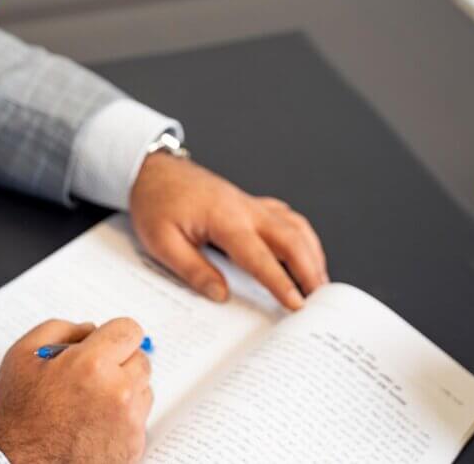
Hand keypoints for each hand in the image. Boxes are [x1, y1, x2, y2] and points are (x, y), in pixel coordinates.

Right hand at [0, 318, 152, 463]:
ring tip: (90, 402)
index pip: (129, 330)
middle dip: (119, 362)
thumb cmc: (17, 419)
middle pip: (141, 359)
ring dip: (124, 390)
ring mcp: (129, 422)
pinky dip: (123, 418)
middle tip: (91, 376)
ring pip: (143, 389)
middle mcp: (117, 392)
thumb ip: (59, 330)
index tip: (105, 343)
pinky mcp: (133, 447)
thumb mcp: (21, 356)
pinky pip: (140, 420)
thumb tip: (89, 329)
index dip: (114, 334)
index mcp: (91, 365)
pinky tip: (94, 423)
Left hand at [130, 153, 327, 309]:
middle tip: (321, 300)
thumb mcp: (161, 242)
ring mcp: (250, 203)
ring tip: (320, 282)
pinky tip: (305, 251)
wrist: (152, 170)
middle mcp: (244, 208)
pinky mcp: (249, 203)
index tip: (297, 304)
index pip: (259, 256)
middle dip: (311, 270)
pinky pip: (286, 217)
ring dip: (312, 253)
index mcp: (224, 218)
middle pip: (291, 238)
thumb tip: (221, 294)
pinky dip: (302, 236)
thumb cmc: (155, 202)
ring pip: (295, 226)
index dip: (281, 282)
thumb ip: (193, 269)